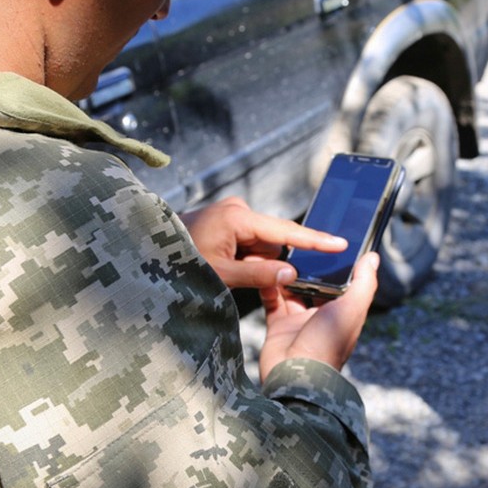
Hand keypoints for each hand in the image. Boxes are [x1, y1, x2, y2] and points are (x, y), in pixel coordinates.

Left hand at [180, 196, 346, 289]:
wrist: (146, 250)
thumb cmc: (178, 262)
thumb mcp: (220, 274)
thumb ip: (258, 274)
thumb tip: (292, 273)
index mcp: (238, 217)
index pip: (286, 232)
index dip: (315, 241)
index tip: (341, 243)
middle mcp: (238, 209)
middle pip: (272, 242)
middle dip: (265, 263)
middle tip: (239, 277)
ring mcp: (231, 214)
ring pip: (260, 245)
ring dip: (252, 263)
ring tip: (223, 272)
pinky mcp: (225, 221)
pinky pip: (248, 243)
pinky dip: (243, 259)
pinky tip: (223, 266)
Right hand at [258, 252, 378, 376]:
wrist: (295, 375)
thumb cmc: (328, 344)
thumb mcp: (352, 309)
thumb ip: (364, 282)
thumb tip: (373, 257)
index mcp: (343, 313)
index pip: (342, 284)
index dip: (338, 265)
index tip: (330, 243)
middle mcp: (322, 317)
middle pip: (316, 285)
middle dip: (309, 267)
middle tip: (300, 243)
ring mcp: (299, 322)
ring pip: (292, 291)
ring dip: (287, 274)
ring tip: (281, 253)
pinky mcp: (278, 327)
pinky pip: (272, 302)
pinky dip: (268, 288)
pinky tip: (267, 271)